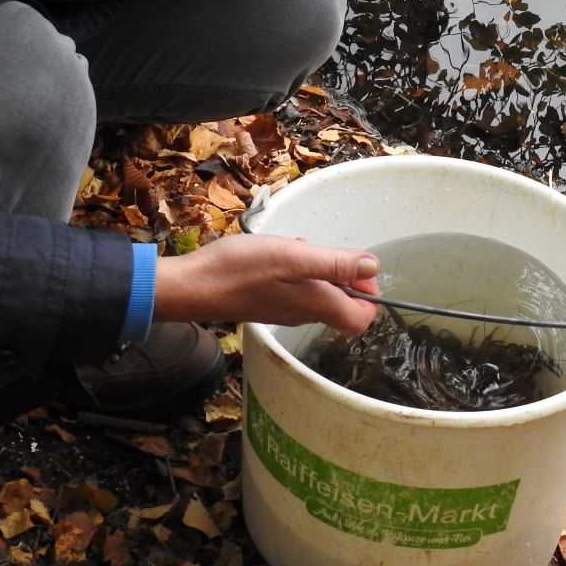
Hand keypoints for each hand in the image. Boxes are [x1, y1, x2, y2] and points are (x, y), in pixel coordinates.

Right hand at [151, 234, 380, 334]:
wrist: (193, 286)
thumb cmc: (242, 269)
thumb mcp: (294, 258)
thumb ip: (336, 265)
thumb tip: (373, 268)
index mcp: (317, 305)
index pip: (361, 318)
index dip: (369, 293)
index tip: (357, 266)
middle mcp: (304, 313)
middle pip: (342, 304)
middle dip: (343, 273)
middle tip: (323, 250)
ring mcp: (285, 309)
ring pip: (319, 292)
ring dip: (318, 267)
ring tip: (297, 247)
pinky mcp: (268, 301)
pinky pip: (296, 287)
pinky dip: (297, 268)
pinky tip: (279, 251)